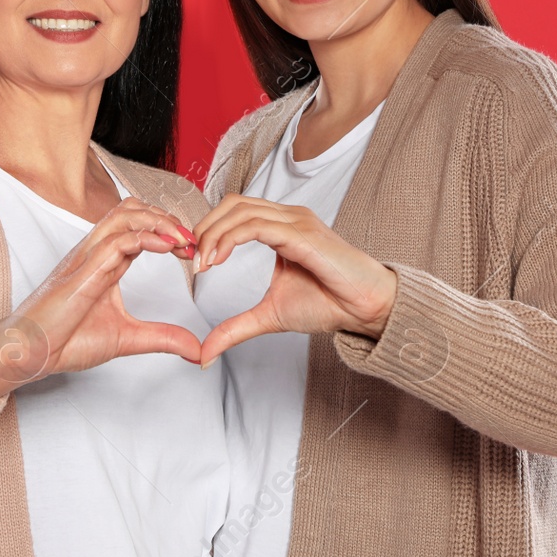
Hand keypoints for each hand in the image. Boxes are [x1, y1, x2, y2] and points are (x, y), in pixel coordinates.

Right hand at [0, 198, 199, 404]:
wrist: (26, 354)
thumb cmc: (65, 341)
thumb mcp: (127, 339)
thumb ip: (162, 338)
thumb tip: (197, 349)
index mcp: (105, 262)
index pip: (140, 228)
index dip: (169, 231)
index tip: (192, 249)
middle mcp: (96, 252)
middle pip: (133, 210)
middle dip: (167, 218)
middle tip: (192, 241)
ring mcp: (87, 258)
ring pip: (124, 216)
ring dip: (159, 221)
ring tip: (183, 240)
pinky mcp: (82, 272)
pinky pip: (115, 242)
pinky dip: (145, 238)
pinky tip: (166, 247)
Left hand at [192, 195, 396, 365]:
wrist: (365, 309)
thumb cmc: (329, 304)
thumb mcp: (269, 317)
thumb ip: (236, 328)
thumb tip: (205, 353)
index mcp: (281, 226)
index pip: (235, 211)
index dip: (208, 229)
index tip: (192, 259)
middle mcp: (288, 217)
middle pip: (233, 203)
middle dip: (205, 227)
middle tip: (191, 258)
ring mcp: (296, 221)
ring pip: (241, 211)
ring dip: (213, 234)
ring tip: (202, 262)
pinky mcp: (302, 233)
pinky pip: (257, 226)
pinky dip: (230, 238)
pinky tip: (218, 259)